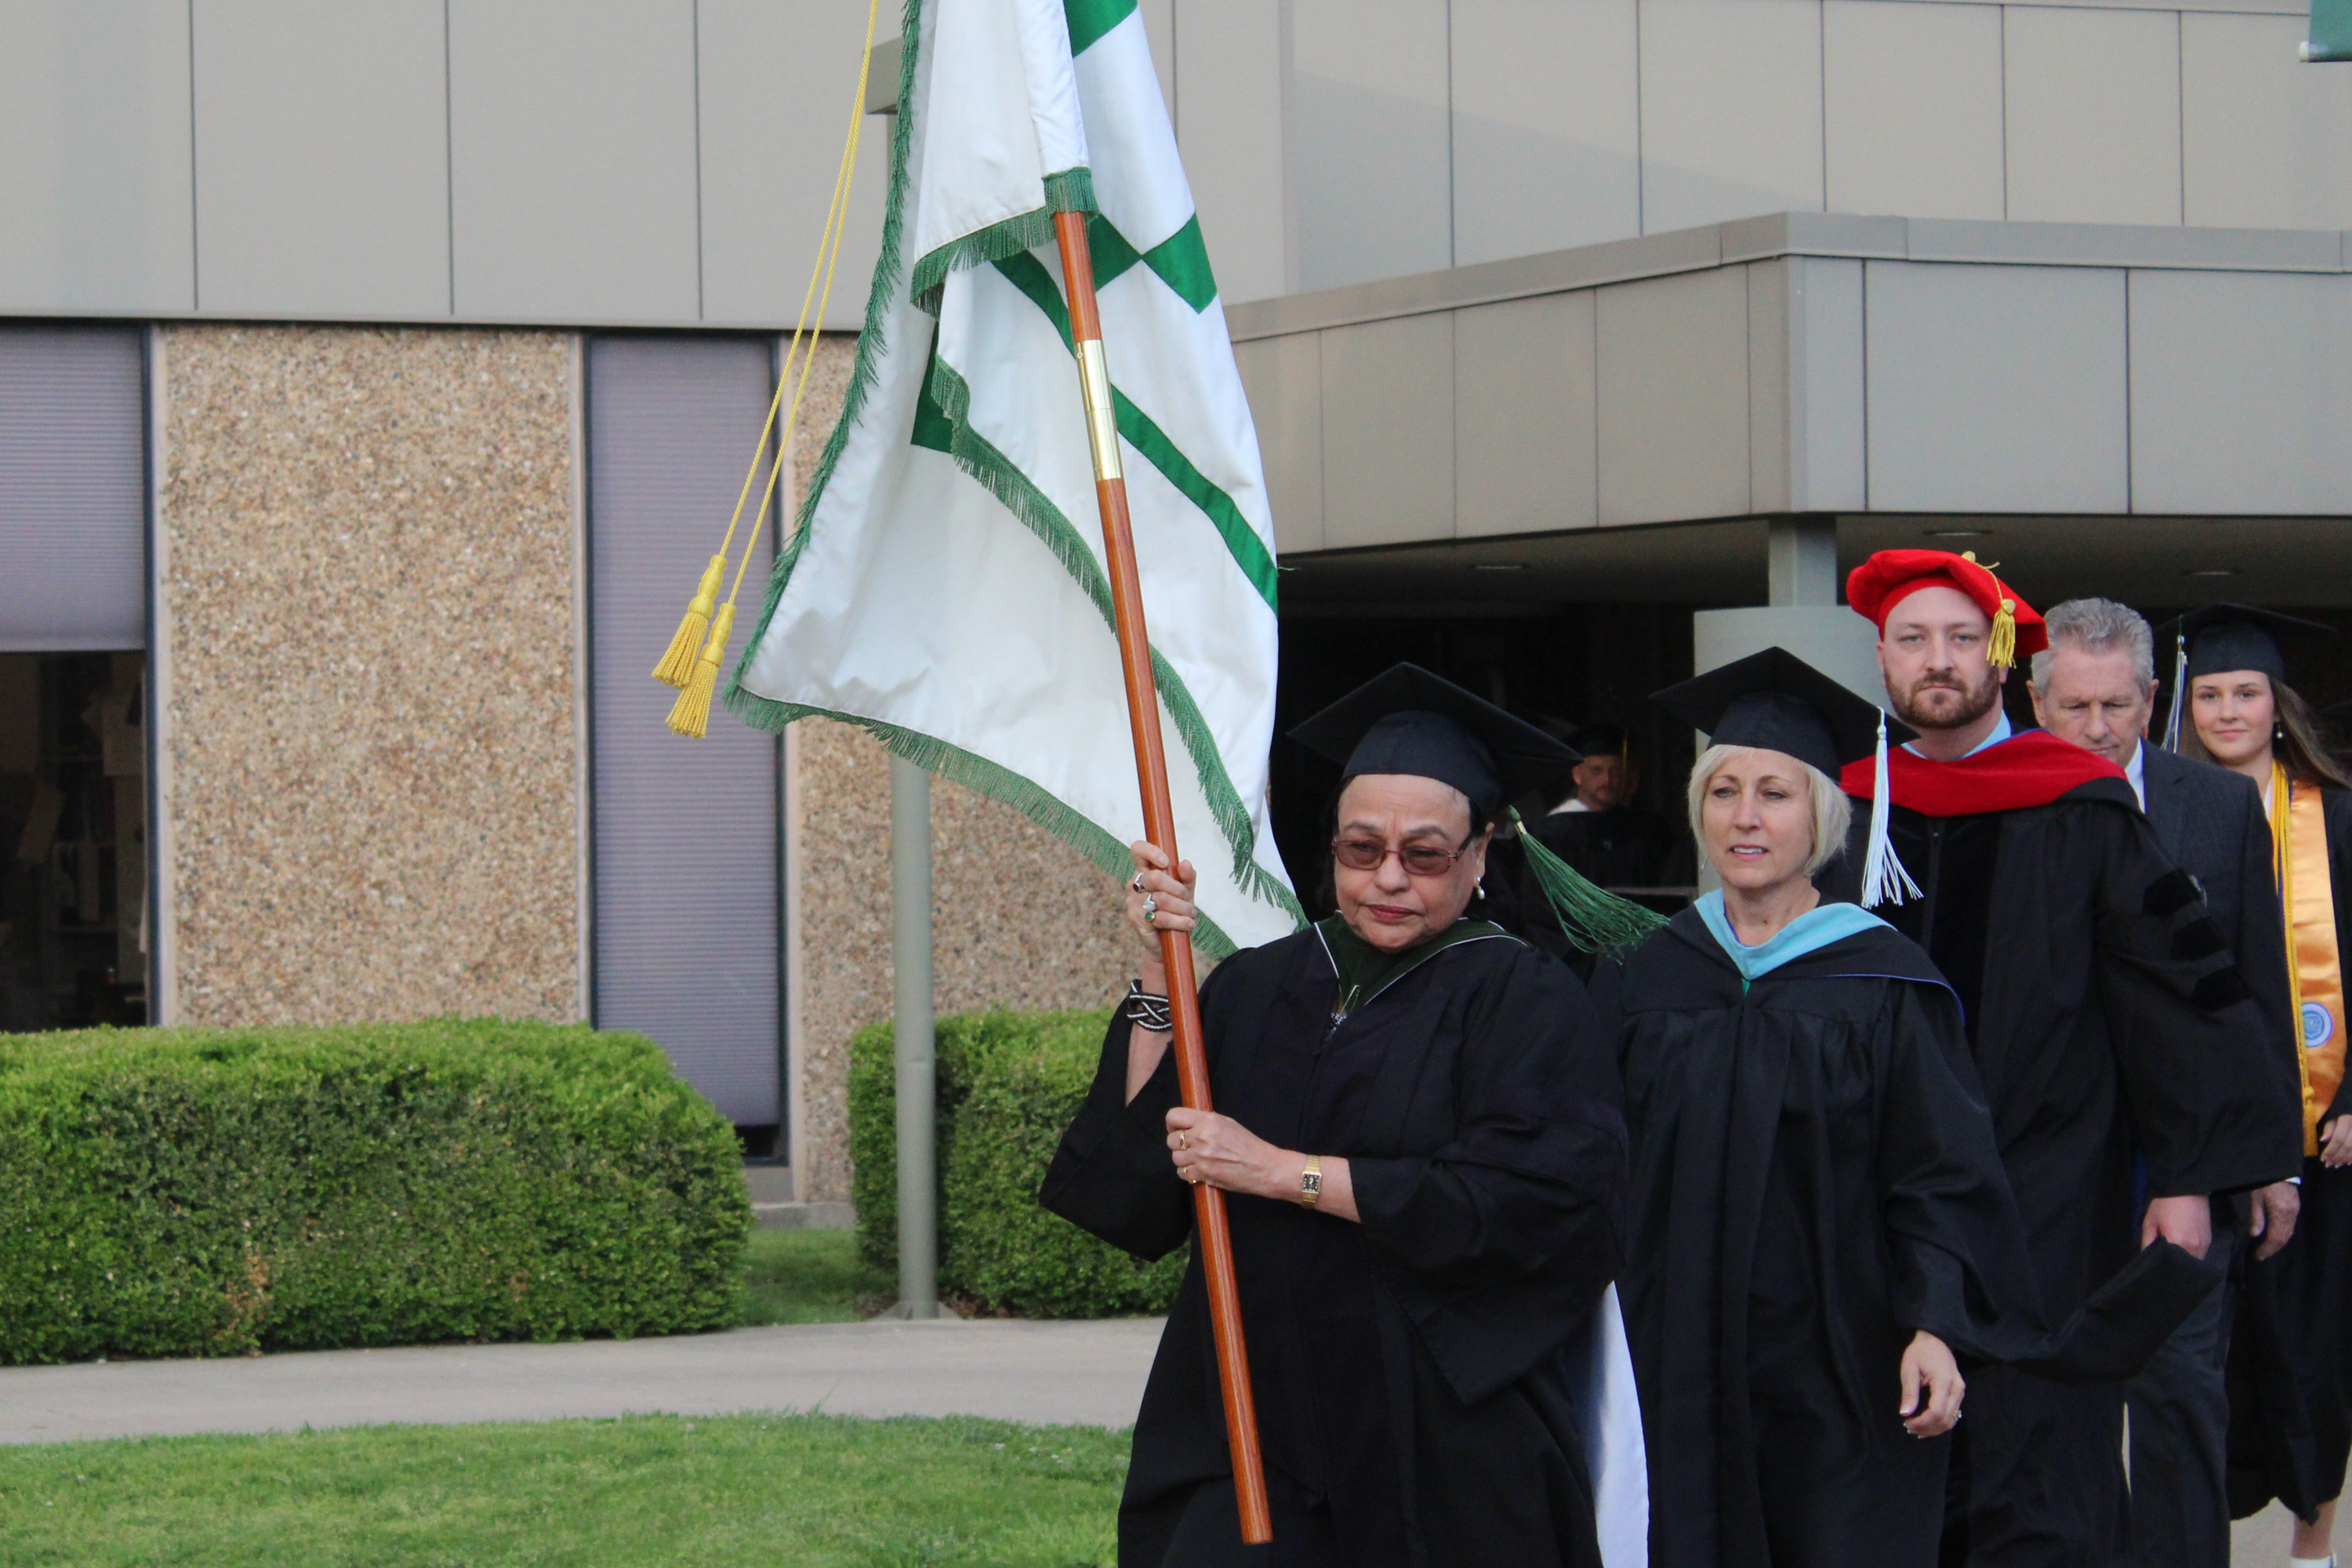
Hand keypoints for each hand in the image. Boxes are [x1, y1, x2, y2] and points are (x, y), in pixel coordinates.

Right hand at [1125, 841, 1197, 989]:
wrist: (1169, 941)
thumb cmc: (1176, 910)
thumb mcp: (1186, 891)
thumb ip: (1187, 876)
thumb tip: (1185, 864)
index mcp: (1145, 871)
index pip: (1138, 850)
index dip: (1151, 852)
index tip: (1166, 862)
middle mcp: (1134, 884)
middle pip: (1155, 878)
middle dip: (1178, 889)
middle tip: (1187, 899)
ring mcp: (1132, 902)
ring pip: (1162, 899)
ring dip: (1182, 908)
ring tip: (1190, 914)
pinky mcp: (1136, 920)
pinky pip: (1161, 917)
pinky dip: (1179, 921)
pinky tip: (1187, 924)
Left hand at [1165, 1108, 1285, 1199]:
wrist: (1263, 1167)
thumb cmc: (1248, 1145)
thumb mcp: (1228, 1123)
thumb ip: (1205, 1122)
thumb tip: (1187, 1124)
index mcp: (1208, 1121)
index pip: (1174, 1116)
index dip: (1171, 1123)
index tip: (1175, 1128)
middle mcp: (1201, 1137)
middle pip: (1171, 1140)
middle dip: (1178, 1143)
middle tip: (1190, 1146)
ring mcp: (1200, 1157)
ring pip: (1175, 1158)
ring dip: (1183, 1159)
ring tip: (1197, 1159)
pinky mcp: (1203, 1174)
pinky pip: (1183, 1173)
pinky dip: (1188, 1172)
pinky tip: (1200, 1170)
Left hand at [1899, 1330, 1964, 1437]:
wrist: (1935, 1340)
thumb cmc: (1920, 1352)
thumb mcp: (1909, 1369)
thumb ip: (1909, 1392)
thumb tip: (1904, 1413)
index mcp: (1944, 1382)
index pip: (1936, 1411)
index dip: (1922, 1422)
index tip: (1907, 1423)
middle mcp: (1956, 1389)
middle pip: (1945, 1419)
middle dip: (1926, 1428)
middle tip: (1908, 1428)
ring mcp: (1960, 1392)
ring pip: (1951, 1420)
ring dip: (1934, 1429)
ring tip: (1915, 1429)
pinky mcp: (1959, 1393)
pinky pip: (1953, 1415)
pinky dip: (1940, 1424)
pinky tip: (1927, 1426)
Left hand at [2142, 1193, 2212, 1259]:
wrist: (2186, 1189)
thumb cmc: (2164, 1204)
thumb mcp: (2150, 1221)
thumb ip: (2147, 1242)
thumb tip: (2145, 1258)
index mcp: (2177, 1243)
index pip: (2169, 1264)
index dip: (2162, 1266)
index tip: (2156, 1267)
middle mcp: (2193, 1247)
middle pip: (2183, 1265)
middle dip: (2174, 1265)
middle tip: (2164, 1262)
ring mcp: (2204, 1245)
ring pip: (2193, 1262)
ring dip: (2184, 1261)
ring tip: (2173, 1257)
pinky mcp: (2209, 1241)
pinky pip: (2200, 1255)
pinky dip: (2192, 1255)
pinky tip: (2183, 1251)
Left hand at [2251, 1180, 2301, 1260]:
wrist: (2279, 1167)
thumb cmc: (2263, 1180)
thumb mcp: (2255, 1196)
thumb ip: (2256, 1216)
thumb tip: (2254, 1234)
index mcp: (2280, 1212)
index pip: (2275, 1237)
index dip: (2267, 1249)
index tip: (2258, 1256)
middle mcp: (2291, 1214)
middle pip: (2284, 1237)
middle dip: (2273, 1248)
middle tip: (2262, 1255)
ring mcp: (2296, 1210)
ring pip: (2289, 1233)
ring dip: (2279, 1243)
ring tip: (2267, 1249)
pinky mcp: (2296, 1207)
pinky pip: (2291, 1226)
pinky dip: (2283, 1234)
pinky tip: (2275, 1237)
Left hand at [2323, 1115, 2351, 1167]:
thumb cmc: (2341, 1123)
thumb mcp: (2332, 1123)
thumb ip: (2328, 1130)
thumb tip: (2323, 1140)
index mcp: (2346, 1120)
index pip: (2338, 1138)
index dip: (2330, 1150)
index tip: (2323, 1159)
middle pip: (2347, 1146)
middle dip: (2337, 1157)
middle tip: (2329, 1164)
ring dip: (2344, 1160)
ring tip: (2336, 1164)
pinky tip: (2347, 1163)